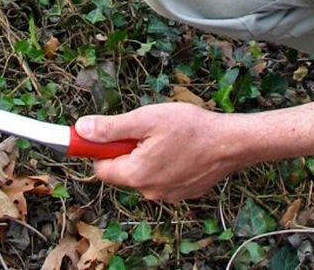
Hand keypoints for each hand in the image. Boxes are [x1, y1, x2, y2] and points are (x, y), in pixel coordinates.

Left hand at [75, 103, 244, 201]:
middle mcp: (149, 191)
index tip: (106, 133)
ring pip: (144, 173)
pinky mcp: (183, 192)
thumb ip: (111, 128)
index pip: (100, 168)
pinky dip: (166, 164)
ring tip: (168, 137)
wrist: (231, 143)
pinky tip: (180, 148)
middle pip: (123, 170)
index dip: (100, 148)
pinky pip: (163, 177)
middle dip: (128, 150)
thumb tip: (82, 130)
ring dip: (148, 156)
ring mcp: (168, 194)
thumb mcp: (145, 119)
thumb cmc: (191, 128)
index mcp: (136, 174)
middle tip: (147, 129)